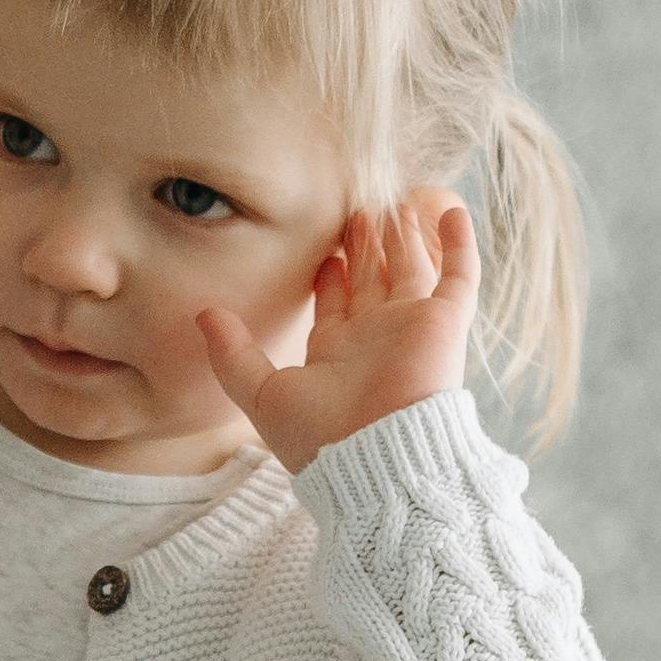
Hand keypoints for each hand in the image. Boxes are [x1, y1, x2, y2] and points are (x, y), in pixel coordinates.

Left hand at [201, 187, 474, 474]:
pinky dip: (457, 245)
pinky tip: (450, 211)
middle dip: (365, 247)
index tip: (325, 249)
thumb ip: (233, 354)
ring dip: (401, 237)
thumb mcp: (262, 394)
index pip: (335, 304)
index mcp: (335, 354)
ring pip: (409, 269)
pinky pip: (458, 276)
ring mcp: (412, 328)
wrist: (381, 458)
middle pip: (371, 280)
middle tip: (358, 209)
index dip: (331, 276)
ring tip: (391, 202)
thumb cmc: (321, 436)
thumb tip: (202, 315)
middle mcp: (375, 338)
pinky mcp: (444, 323)